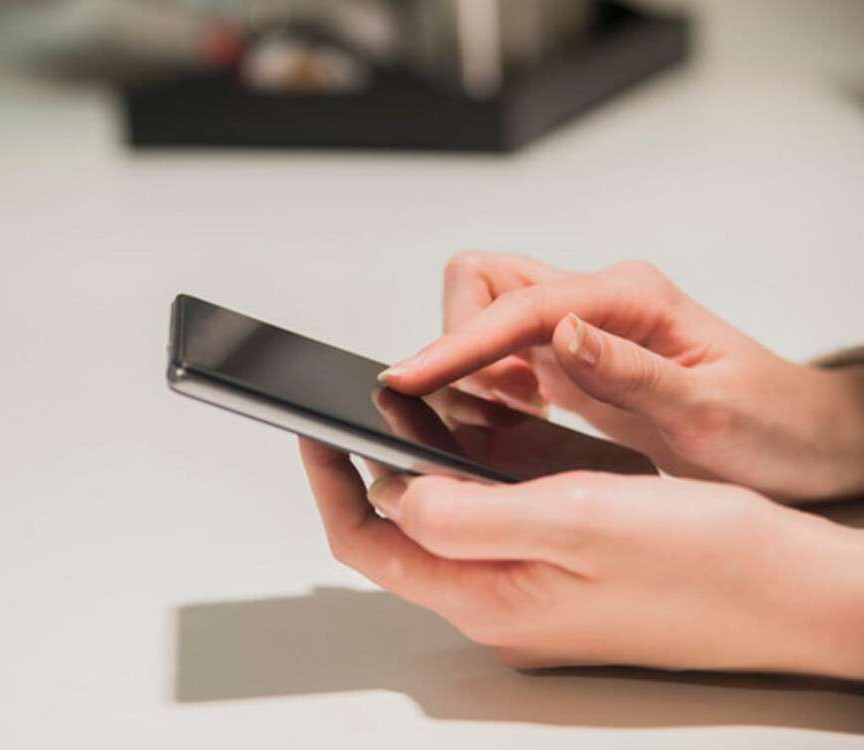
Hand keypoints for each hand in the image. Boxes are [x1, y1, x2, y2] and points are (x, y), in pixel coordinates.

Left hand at [299, 439, 863, 678]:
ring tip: (426, 398)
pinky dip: (484, 466)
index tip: (316, 426)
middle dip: (379, 463)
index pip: (372, 544)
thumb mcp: (579, 521)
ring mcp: (532, 585)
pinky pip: (499, 511)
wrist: (798, 590)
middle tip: (376, 399)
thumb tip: (393, 493)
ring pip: (451, 515)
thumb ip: (471, 513)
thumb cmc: (710, 564)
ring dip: (432, 459)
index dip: (333, 484)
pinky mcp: (563, 565)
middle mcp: (501, 600)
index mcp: (491, 599)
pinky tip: (492, 423)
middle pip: (403, 531)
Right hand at [378, 253, 863, 502]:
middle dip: (456, 336)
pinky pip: (502, 356)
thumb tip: (559, 333)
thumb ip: (630, 372)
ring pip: (485, 314)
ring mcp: (582, 328)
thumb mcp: (708, 413)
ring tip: (484, 420)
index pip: (521, 308)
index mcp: (631, 301)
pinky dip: (482, 385)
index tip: (409, 380)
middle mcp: (599, 302)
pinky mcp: (573, 360)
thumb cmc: (770, 427)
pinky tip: (503, 423)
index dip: (459, 344)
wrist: (803, 441)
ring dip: (465, 363)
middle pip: (486, 282)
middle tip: (463, 404)